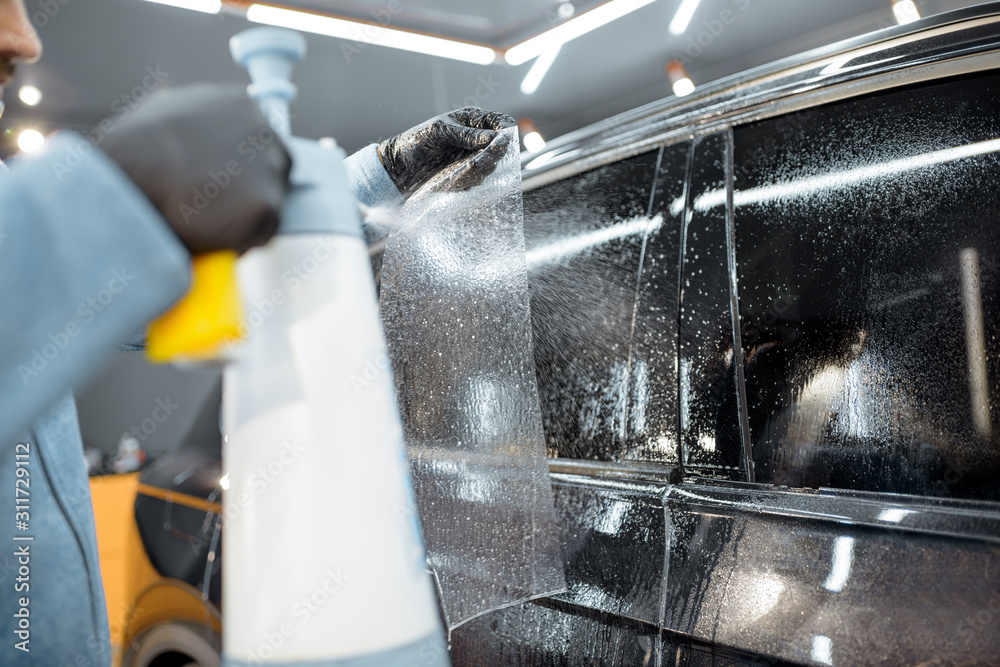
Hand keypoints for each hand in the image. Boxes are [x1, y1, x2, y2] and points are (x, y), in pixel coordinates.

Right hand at [101, 84, 290, 254]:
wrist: (123, 181)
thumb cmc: (132, 152)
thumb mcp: (163, 114)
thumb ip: (195, 123)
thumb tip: (196, 133)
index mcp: (240, 105)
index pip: (258, 142)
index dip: (242, 168)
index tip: (227, 186)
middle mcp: (263, 131)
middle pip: (275, 172)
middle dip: (251, 193)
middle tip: (220, 212)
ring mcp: (268, 169)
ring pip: (270, 205)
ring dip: (244, 219)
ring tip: (205, 224)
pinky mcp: (266, 206)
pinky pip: (261, 234)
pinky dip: (240, 242)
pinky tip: (210, 238)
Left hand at [378, 106, 515, 197]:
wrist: (399, 167)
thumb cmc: (416, 141)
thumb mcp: (439, 132)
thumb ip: (466, 135)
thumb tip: (493, 138)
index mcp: (472, 120)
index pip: (502, 122)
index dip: (507, 133)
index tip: (500, 145)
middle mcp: (476, 138)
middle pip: (500, 148)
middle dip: (490, 157)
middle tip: (475, 163)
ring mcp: (472, 157)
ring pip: (490, 167)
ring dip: (476, 172)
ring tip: (455, 172)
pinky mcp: (467, 174)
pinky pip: (477, 180)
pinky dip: (466, 181)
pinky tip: (450, 179)